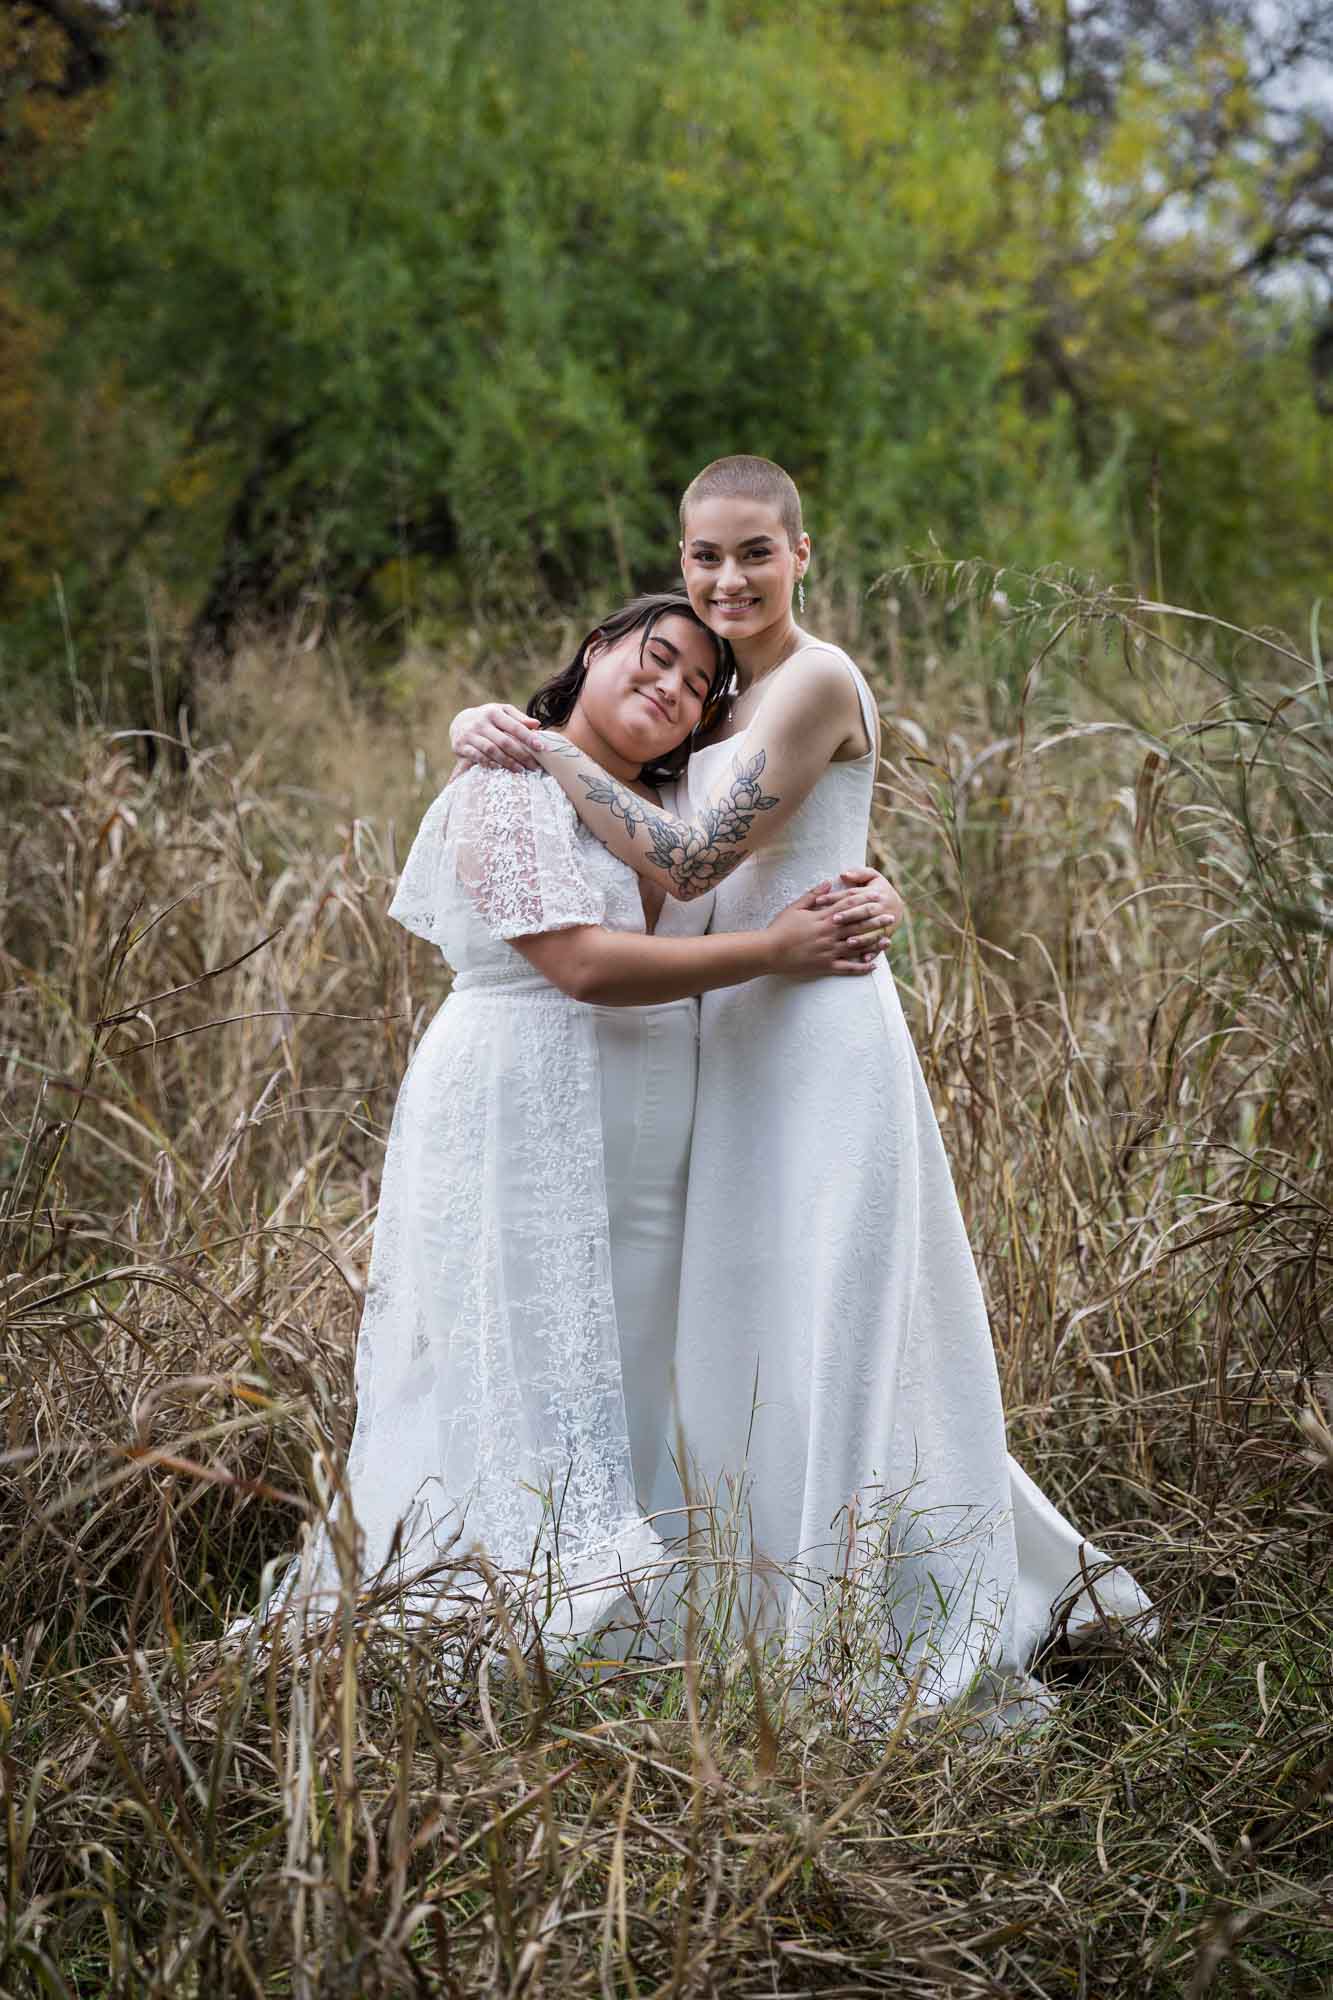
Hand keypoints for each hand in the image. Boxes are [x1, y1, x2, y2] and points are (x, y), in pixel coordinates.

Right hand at [450, 702, 541, 771]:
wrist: (460, 721)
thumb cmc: (488, 717)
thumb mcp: (502, 712)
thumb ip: (519, 718)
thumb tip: (537, 724)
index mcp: (493, 712)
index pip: (514, 726)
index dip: (528, 737)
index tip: (541, 747)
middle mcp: (481, 723)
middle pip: (504, 741)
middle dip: (521, 754)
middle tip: (534, 766)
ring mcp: (470, 734)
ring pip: (491, 750)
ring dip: (507, 762)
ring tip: (520, 770)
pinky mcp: (461, 746)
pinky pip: (477, 757)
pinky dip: (489, 763)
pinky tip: (500, 768)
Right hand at [764, 883, 878, 978]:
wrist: (769, 951)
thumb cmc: (780, 928)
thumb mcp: (795, 907)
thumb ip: (813, 895)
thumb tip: (828, 882)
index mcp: (823, 918)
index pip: (848, 905)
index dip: (865, 899)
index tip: (878, 896)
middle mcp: (829, 933)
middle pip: (858, 924)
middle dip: (875, 919)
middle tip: (891, 916)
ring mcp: (829, 950)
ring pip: (857, 946)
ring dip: (874, 943)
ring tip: (888, 939)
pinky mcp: (825, 965)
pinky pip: (847, 968)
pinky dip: (861, 967)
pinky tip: (873, 965)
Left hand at [811, 865, 904, 954]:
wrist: (899, 905)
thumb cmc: (879, 889)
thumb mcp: (872, 877)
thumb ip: (859, 873)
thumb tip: (843, 874)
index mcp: (874, 893)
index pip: (852, 895)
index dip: (835, 897)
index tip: (819, 901)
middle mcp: (880, 908)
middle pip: (863, 912)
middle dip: (849, 916)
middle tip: (834, 920)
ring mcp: (884, 924)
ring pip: (872, 931)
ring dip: (861, 937)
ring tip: (848, 942)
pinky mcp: (885, 935)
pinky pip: (879, 945)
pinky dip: (873, 953)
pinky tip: (865, 960)